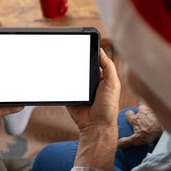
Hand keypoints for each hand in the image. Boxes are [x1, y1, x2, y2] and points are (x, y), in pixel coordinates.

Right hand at [67, 48, 120, 170]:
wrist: (96, 125)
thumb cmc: (108, 106)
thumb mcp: (112, 83)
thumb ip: (108, 66)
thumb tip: (100, 50)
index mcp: (101, 78)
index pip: (94, 62)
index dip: (88, 54)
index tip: (82, 45)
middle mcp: (90, 83)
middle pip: (81, 68)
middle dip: (76, 62)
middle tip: (69, 53)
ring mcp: (80, 90)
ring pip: (71, 76)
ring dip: (68, 72)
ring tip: (62, 64)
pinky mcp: (71, 97)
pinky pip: (64, 87)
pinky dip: (61, 83)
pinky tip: (58, 76)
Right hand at [118, 104, 162, 147]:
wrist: (164, 126)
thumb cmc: (150, 133)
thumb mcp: (137, 139)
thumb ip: (127, 141)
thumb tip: (118, 144)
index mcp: (135, 119)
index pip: (129, 114)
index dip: (129, 115)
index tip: (130, 117)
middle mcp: (142, 113)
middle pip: (139, 108)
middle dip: (140, 111)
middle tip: (143, 117)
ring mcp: (152, 110)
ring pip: (149, 107)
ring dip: (149, 110)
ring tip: (152, 116)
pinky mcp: (161, 110)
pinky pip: (158, 109)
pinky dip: (158, 112)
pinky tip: (161, 117)